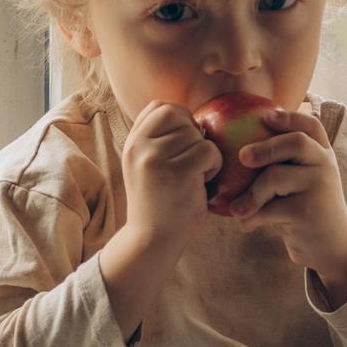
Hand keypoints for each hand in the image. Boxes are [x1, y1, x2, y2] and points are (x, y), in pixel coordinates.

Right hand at [120, 100, 217, 250]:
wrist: (152, 239)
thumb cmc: (158, 202)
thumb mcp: (144, 166)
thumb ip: (156, 141)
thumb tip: (187, 114)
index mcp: (132, 143)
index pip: (159, 106)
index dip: (179, 116)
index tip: (186, 139)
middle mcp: (139, 148)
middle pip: (178, 115)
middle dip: (194, 133)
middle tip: (194, 158)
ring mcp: (156, 159)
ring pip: (196, 134)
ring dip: (206, 152)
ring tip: (198, 173)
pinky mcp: (177, 173)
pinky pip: (208, 150)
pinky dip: (215, 164)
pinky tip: (206, 181)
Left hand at [225, 107, 346, 303]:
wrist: (331, 245)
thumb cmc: (307, 207)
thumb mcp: (304, 180)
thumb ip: (286, 163)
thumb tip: (239, 147)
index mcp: (322, 153)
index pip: (311, 126)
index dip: (289, 117)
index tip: (266, 117)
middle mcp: (325, 165)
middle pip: (296, 143)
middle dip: (265, 147)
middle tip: (242, 156)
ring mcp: (319, 187)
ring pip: (275, 177)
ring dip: (250, 194)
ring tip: (236, 209)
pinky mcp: (307, 211)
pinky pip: (270, 208)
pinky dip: (252, 217)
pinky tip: (245, 224)